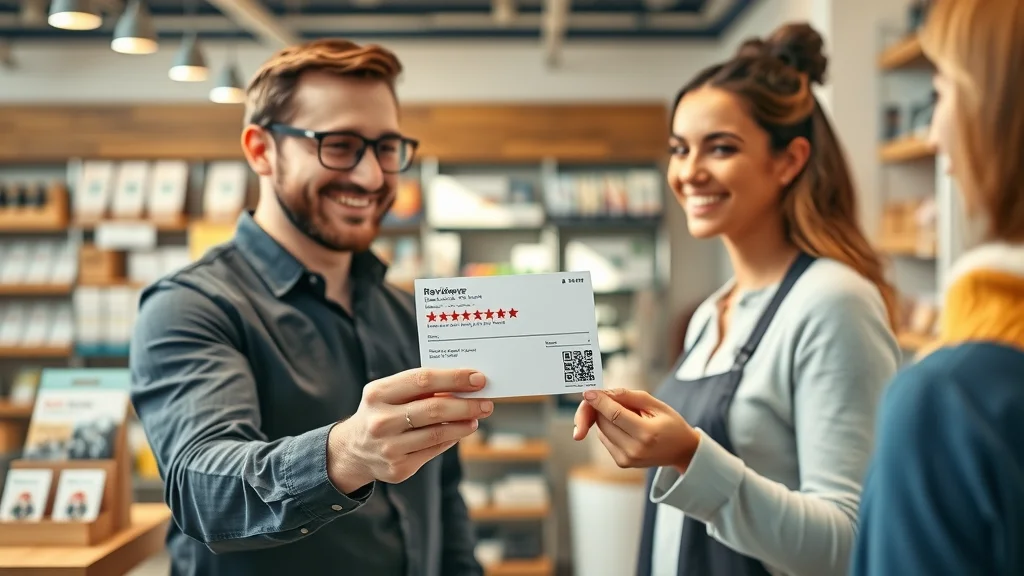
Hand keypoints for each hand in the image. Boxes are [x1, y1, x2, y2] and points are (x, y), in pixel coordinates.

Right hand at [327, 368, 493, 491]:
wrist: (352, 451)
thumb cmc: (381, 412)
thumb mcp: (388, 393)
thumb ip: (419, 387)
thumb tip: (463, 384)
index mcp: (378, 393)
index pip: (423, 380)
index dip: (454, 378)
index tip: (478, 378)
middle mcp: (381, 421)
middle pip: (434, 409)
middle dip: (466, 404)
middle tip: (486, 401)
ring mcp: (389, 447)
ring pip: (437, 433)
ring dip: (464, 424)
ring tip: (478, 416)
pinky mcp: (398, 468)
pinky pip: (434, 450)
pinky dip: (451, 438)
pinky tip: (462, 430)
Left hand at [572, 388, 699, 471]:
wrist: (681, 451)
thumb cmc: (670, 424)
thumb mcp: (656, 405)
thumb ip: (629, 396)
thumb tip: (603, 393)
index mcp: (646, 434)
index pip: (615, 415)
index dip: (599, 402)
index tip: (588, 392)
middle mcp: (634, 450)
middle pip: (604, 422)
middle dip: (601, 407)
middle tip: (611, 397)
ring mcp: (627, 459)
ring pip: (602, 430)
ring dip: (605, 417)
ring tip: (629, 415)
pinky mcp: (622, 462)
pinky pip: (605, 438)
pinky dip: (609, 428)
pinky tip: (626, 426)